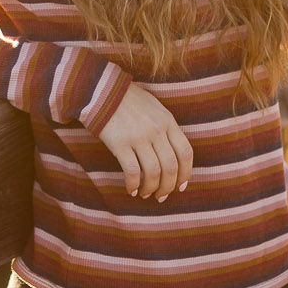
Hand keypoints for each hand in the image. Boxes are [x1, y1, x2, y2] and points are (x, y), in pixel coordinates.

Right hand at [95, 84, 192, 200]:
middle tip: (162, 196)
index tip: (181, 186)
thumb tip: (172, 154)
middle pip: (171, 167)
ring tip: (145, 194)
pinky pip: (132, 171)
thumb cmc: (128, 100)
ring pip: (153, 172)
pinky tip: (131, 189)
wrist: (101, 91)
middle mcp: (157, 130)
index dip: (185, 174)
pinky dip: (134, 184)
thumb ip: (166, 128)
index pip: (185, 153)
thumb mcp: (155, 108)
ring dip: (151, 188)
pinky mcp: (120, 144)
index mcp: (168, 121)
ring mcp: (139, 137)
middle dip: (168, 187)